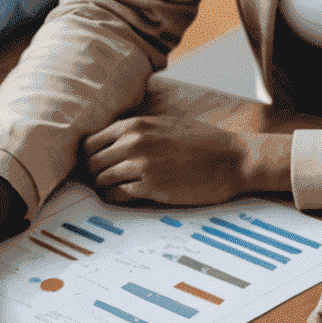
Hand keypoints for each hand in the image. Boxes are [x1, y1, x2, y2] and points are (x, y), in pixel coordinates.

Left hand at [82, 117, 290, 203]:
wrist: (232, 160)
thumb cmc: (200, 142)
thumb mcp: (163, 124)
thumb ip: (135, 131)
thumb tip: (107, 143)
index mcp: (134, 125)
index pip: (90, 142)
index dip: (88, 156)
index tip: (94, 164)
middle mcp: (134, 142)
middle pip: (91, 162)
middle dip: (94, 173)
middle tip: (102, 181)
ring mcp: (141, 164)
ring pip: (101, 180)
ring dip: (104, 187)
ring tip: (114, 190)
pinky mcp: (151, 187)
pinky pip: (118, 195)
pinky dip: (116, 198)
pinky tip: (125, 197)